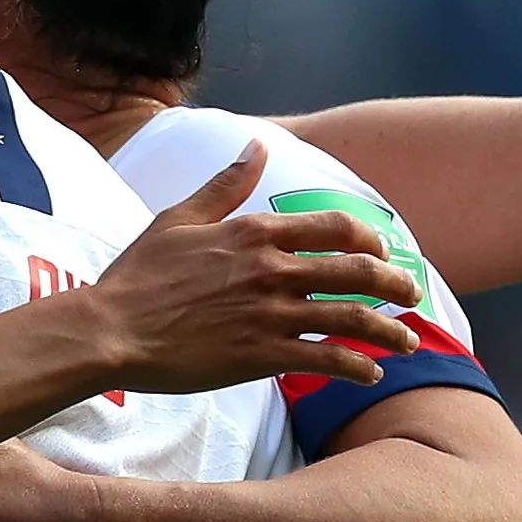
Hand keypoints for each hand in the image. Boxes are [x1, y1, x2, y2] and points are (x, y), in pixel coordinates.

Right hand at [84, 147, 420, 391]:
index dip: (368, 240)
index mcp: (253, 233)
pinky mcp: (262, 355)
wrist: (108, 330)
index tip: (382, 253)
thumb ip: (223, 185)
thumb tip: (255, 147)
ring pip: (353, 318)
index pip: (335, 228)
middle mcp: (271, 269)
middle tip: (413, 297)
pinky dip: (358, 367)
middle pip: (358, 272)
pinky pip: (327, 359)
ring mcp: (269, 313)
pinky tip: (371, 374)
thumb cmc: (135, 277)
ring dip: (389, 331)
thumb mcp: (177, 219)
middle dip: (397, 285)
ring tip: (407, 343)